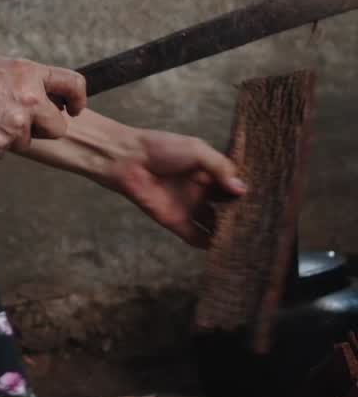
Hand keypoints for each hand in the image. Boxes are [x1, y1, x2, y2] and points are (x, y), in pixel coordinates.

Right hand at [0, 56, 85, 158]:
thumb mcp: (0, 67)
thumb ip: (25, 79)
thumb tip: (42, 91)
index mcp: (30, 73)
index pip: (73, 83)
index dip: (78, 99)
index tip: (74, 108)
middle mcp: (29, 98)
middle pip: (58, 126)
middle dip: (43, 127)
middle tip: (24, 120)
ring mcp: (16, 123)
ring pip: (28, 141)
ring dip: (14, 136)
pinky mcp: (2, 144)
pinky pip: (6, 151)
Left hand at [27, 109, 244, 246]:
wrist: (128, 160)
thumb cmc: (161, 148)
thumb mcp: (196, 150)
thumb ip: (219, 167)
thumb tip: (241, 189)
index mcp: (208, 171)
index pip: (234, 185)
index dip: (247, 193)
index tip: (268, 202)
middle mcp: (202, 191)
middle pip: (229, 207)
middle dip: (242, 215)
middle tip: (264, 225)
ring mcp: (191, 207)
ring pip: (216, 225)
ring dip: (229, 232)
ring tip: (249, 241)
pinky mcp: (178, 223)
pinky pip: (198, 237)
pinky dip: (210, 244)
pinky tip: (225, 249)